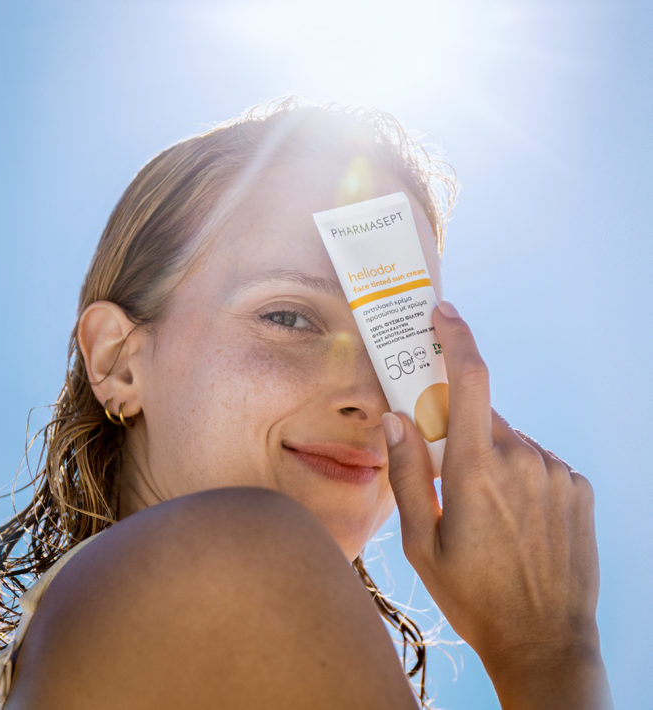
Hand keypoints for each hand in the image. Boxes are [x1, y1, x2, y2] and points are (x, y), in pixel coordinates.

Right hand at [382, 301, 612, 708]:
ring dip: (491, 457)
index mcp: (476, 469)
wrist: (544, 641)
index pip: (469, 380)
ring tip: (486, 515)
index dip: (456, 339)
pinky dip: (520, 475)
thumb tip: (395, 418)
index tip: (444, 315)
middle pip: (482, 416)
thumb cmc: (471, 594)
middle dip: (459, 430)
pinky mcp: (577, 487)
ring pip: (509, 441)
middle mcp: (521, 459)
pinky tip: (516, 520)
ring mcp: (555, 472)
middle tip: (448, 474)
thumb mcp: (420, 541)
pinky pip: (538, 462)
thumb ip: (405, 472)